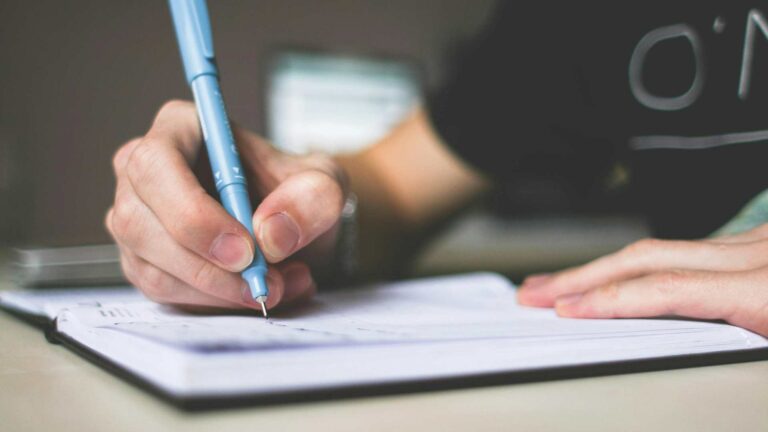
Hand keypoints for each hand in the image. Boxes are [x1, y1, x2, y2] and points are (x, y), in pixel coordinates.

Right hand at [106, 100, 347, 311]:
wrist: (293, 226)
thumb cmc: (297, 192)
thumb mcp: (325, 183)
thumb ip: (312, 198)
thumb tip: (271, 234)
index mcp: (180, 128)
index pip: (156, 165)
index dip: (193, 213)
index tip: (245, 249)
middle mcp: (143, 171)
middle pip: (139, 223)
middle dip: (207, 266)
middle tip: (263, 282)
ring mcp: (136, 219)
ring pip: (152, 268)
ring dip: (219, 291)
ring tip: (278, 286)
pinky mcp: (143, 261)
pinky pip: (164, 293)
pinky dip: (215, 303)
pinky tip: (256, 292)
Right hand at [517, 224, 767, 336]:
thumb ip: (743, 347)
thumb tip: (672, 345)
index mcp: (767, 290)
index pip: (667, 289)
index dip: (608, 299)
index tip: (563, 310)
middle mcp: (757, 255)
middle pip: (647, 257)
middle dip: (582, 275)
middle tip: (535, 291)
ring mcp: (756, 242)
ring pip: (660, 248)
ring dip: (604, 267)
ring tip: (562, 284)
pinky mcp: (758, 241)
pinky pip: (686, 248)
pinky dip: (642, 263)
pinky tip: (618, 274)